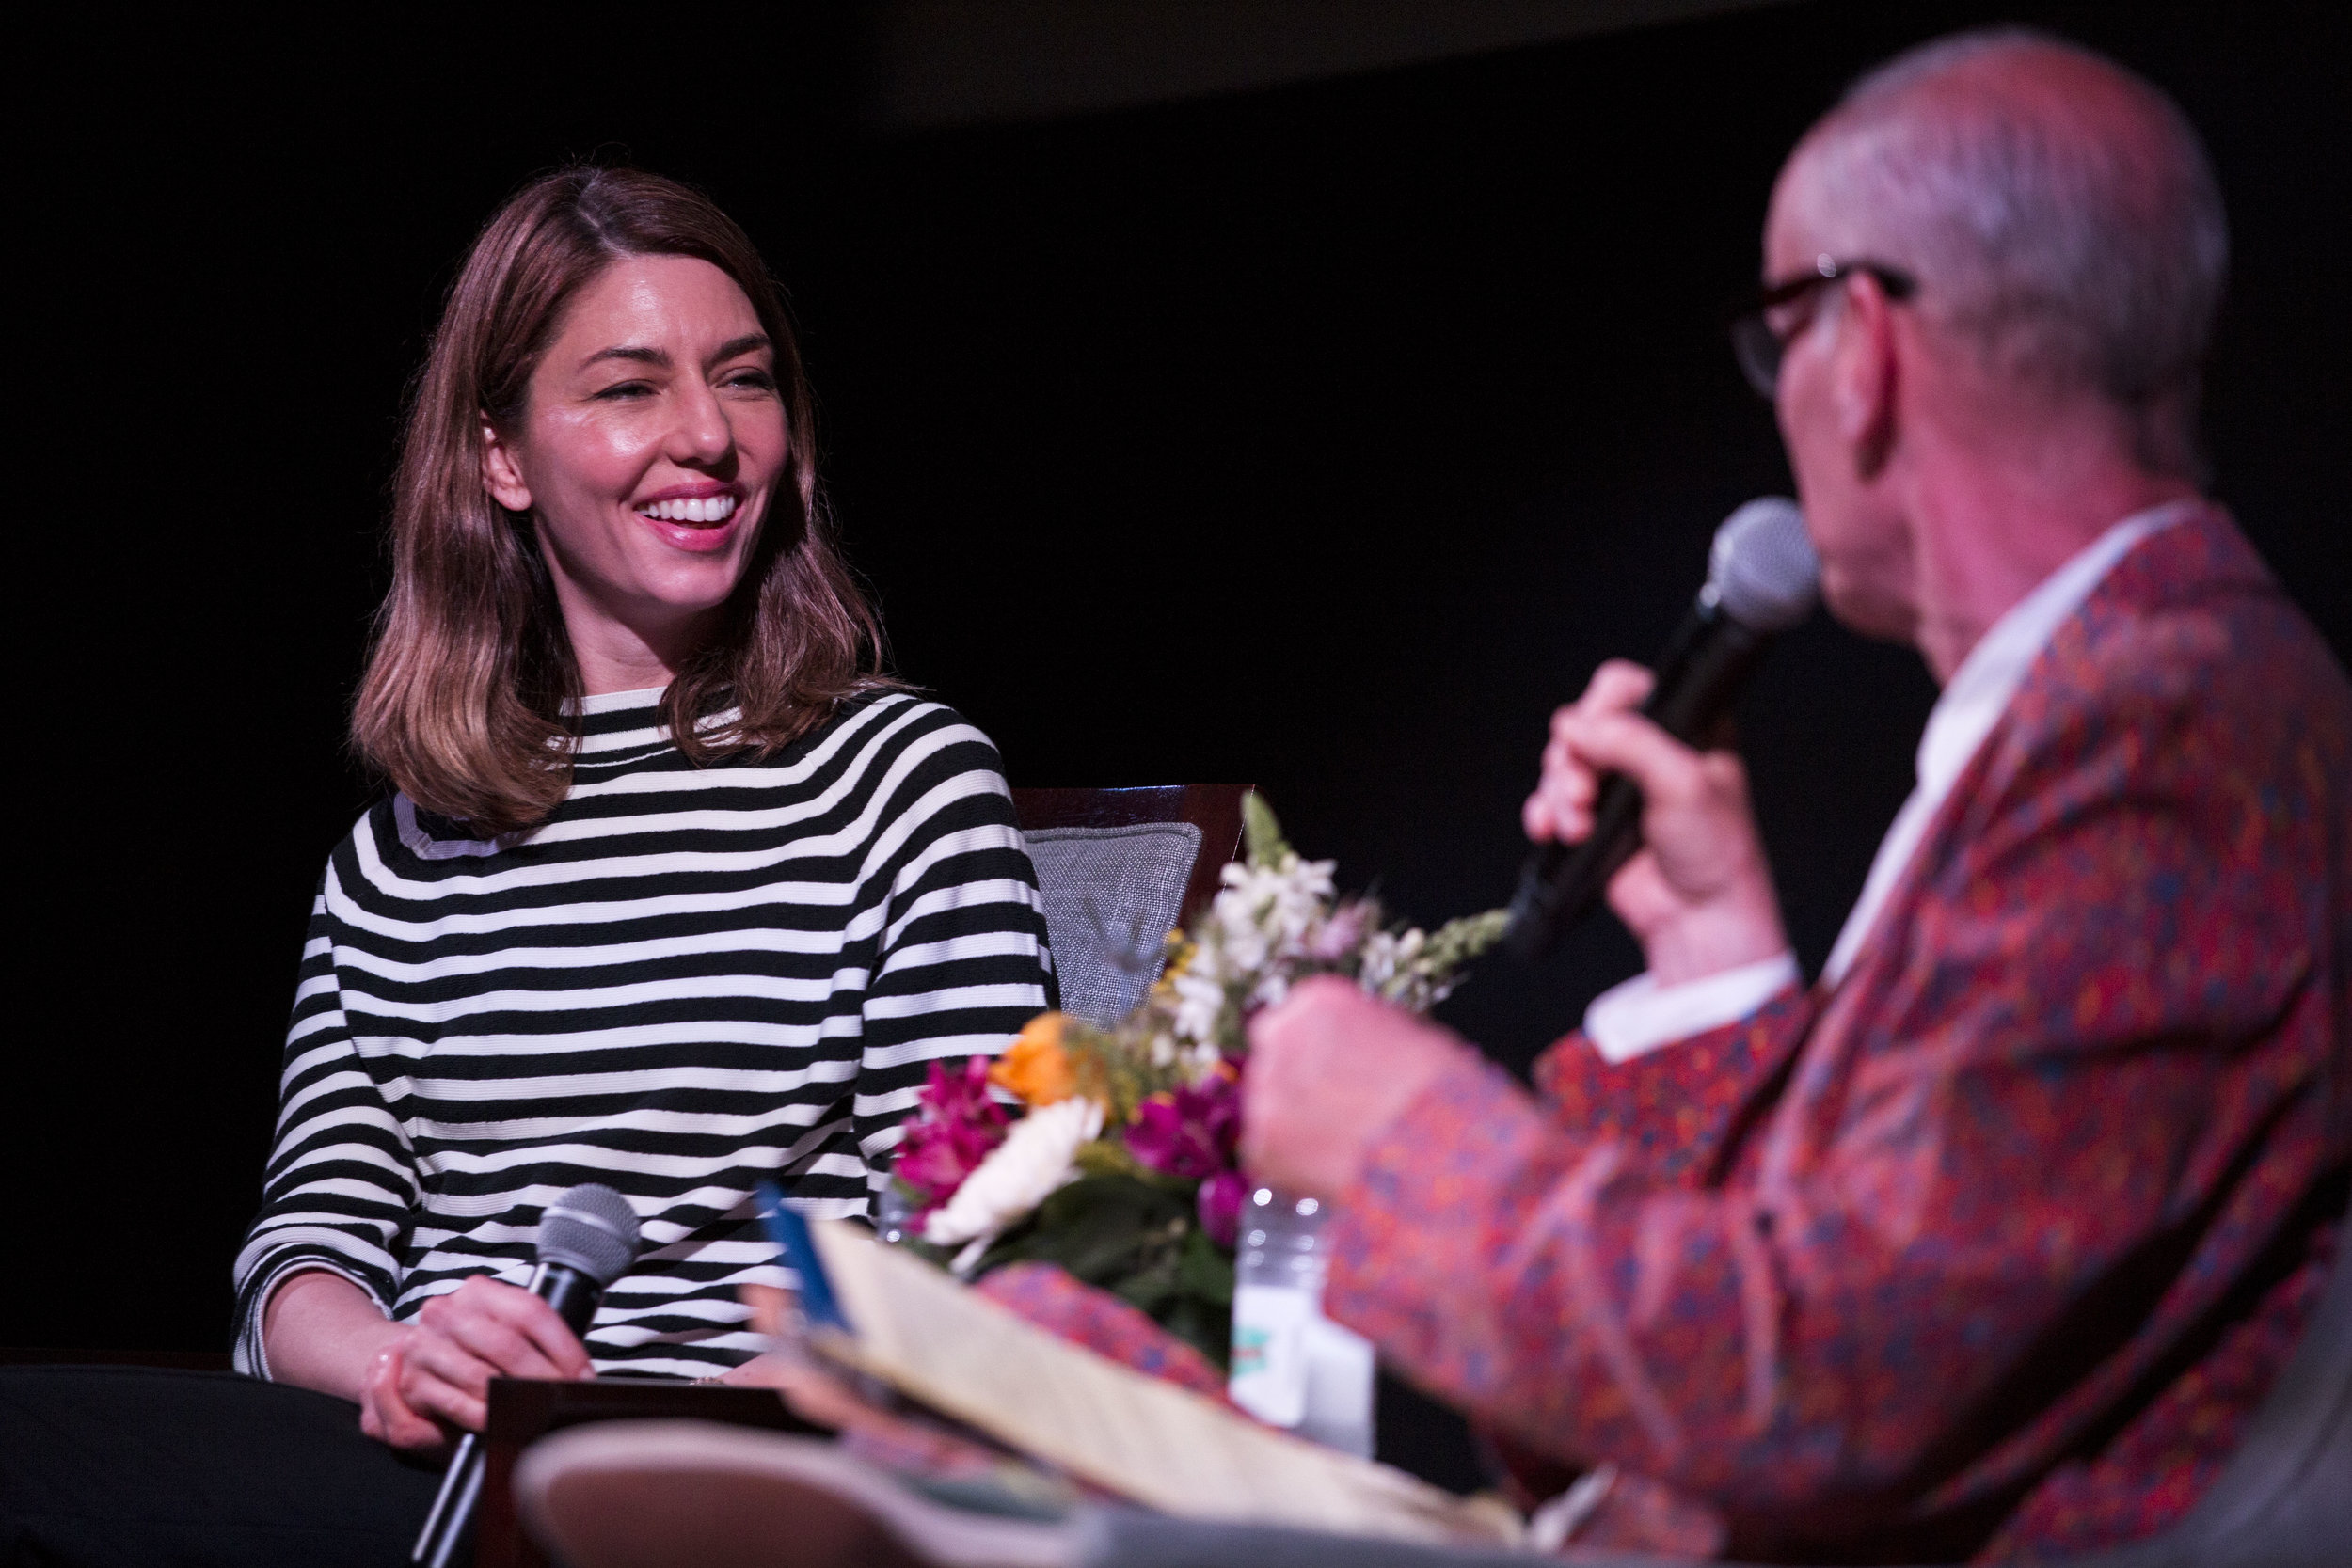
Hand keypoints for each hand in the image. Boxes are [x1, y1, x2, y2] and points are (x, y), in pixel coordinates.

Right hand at [357, 1276, 592, 1449]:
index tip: (582, 1376)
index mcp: (478, 1292)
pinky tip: (499, 1422)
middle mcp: (446, 1313)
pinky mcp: (412, 1383)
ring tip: (537, 1414)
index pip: (530, 1313)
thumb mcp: (501, 1331)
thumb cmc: (470, 1349)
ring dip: (514, 1401)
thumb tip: (579, 1374)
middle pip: (508, 1346)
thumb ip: (533, 1341)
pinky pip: (456, 1404)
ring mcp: (424, 1347)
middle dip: (542, 1378)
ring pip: (482, 1377)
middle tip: (562, 1399)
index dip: (563, 1348)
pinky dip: (483, 1417)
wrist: (413, 1361)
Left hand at [1241, 976, 1462, 1198]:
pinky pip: (1269, 1154)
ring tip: (1340, 1147)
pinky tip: (1330, 1171)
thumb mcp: (1407, 1036)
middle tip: (1332, 1112)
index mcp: (1317, 1001)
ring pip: (1270, 1107)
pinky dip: (1292, 1166)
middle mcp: (1280, 1036)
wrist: (1435, 1145)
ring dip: (1296, 1124)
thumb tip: (1357, 1053)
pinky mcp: (1262, 1144)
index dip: (1316, 1051)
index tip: (1332, 1072)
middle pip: (1275, 1059)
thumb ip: (1362, 1036)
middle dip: (1298, 1084)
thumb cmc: (1437, 1090)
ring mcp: (1266, 1091)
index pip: (1296, 1019)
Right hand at [1523, 659, 1787, 983]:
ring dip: (1559, 795)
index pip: (1627, 690)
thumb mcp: (1683, 782)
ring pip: (1562, 765)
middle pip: (1583, 728)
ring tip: (1576, 825)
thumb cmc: (1715, 852)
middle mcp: (1648, 753)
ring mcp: (1619, 787)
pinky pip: (1550, 802)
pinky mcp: (1595, 820)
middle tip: (1583, 793)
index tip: (1593, 735)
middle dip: (1572, 762)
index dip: (1601, 707)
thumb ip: (1632, 742)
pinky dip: (1544, 813)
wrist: (1699, 917)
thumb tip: (1575, 726)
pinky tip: (1550, 829)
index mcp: (1684, 728)